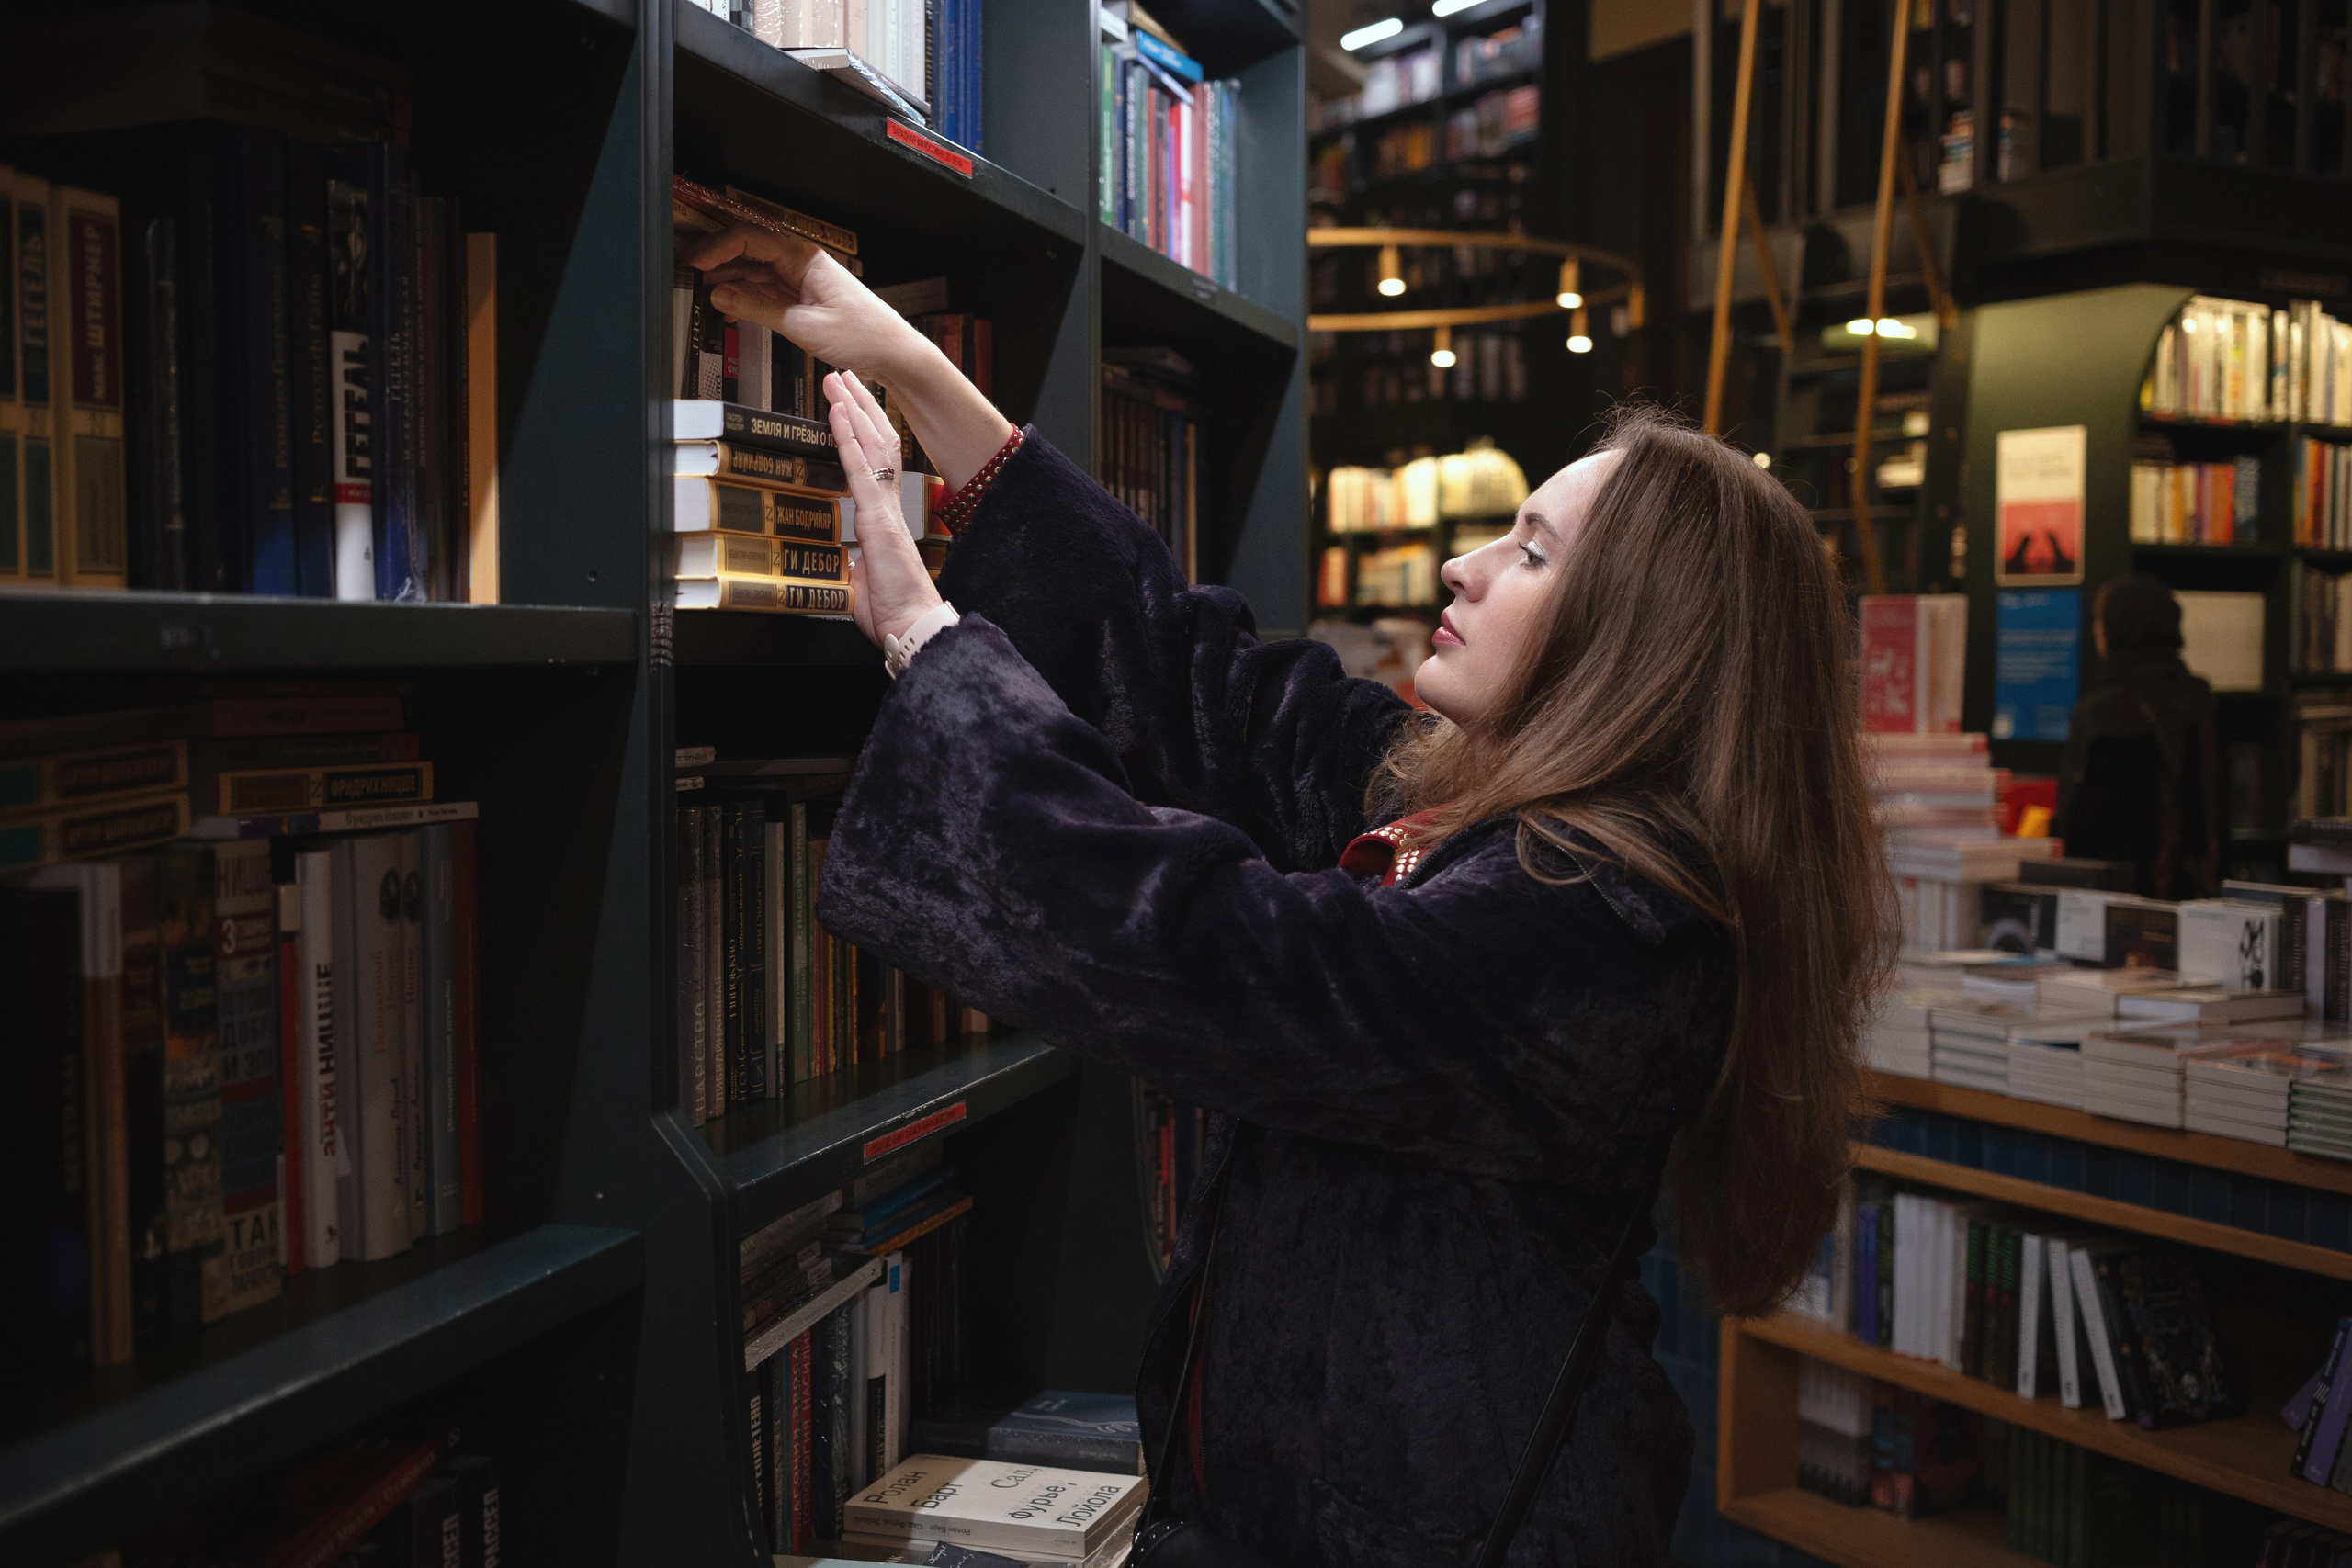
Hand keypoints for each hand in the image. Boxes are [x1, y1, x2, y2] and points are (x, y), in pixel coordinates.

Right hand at [683, 224, 1014, 490]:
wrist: (894, 354)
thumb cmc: (864, 335)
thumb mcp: (804, 326)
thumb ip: (759, 308)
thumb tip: (722, 295)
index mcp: (803, 257)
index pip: (749, 239)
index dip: (716, 248)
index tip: (694, 262)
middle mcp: (800, 262)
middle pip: (748, 251)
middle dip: (716, 260)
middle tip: (688, 274)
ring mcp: (800, 280)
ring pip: (754, 271)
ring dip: (728, 280)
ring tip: (703, 293)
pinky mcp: (802, 298)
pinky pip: (766, 290)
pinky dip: (745, 296)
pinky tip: (729, 306)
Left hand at [826, 370, 942, 649]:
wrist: (910, 629)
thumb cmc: (892, 613)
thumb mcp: (862, 583)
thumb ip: (854, 565)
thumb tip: (844, 563)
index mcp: (884, 520)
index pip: (875, 464)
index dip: (862, 432)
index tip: (849, 407)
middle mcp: (889, 507)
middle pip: (878, 443)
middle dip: (862, 407)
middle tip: (845, 376)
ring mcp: (884, 509)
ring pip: (872, 446)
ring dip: (855, 409)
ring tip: (839, 378)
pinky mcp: (877, 519)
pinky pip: (860, 468)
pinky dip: (847, 436)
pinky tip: (838, 411)